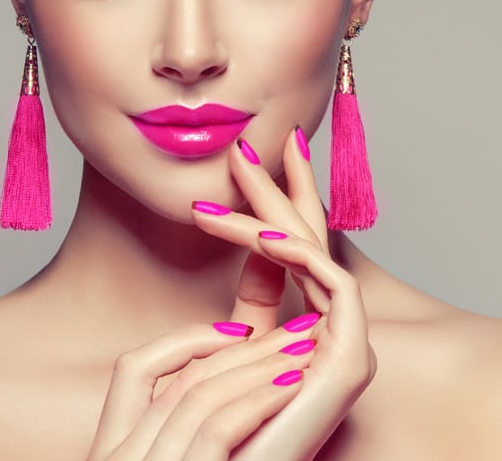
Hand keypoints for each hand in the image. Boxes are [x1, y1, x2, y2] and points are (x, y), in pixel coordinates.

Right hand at [86, 320, 319, 459]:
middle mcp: (117, 456)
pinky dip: (257, 402)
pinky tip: (291, 386)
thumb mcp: (181, 458)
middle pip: (180, 378)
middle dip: (243, 349)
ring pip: (200, 394)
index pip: (134, 370)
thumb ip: (194, 432)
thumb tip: (218, 380)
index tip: (242, 330)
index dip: (187, 342)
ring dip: (259, 368)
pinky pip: (217, 428)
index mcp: (111, 450)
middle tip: (294, 329)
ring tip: (303, 350)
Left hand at [191, 128, 376, 458]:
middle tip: (254, 142)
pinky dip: (298, 253)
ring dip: (276, 207)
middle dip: (280, 189)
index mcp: (299, 332)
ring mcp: (342, 346)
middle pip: (304, 244)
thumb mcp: (228, 352)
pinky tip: (260, 232)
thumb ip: (245, 313)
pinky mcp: (350, 358)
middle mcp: (327, 334)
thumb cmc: (217, 423)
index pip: (288, 257)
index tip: (243, 169)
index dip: (269, 208)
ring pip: (313, 255)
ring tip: (240, 166)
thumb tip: (246, 267)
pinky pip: (333, 283)